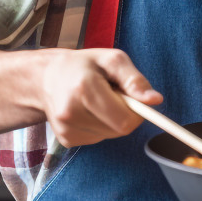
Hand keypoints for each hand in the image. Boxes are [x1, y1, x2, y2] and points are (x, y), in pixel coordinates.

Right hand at [40, 47, 162, 146]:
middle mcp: (71, 112)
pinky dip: (101, 126)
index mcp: (84, 89)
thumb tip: (155, 100)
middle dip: (125, 114)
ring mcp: (66, 129)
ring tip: (99, 100)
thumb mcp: (112, 60)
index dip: (138, 113)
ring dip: (113, 120)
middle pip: (119, 129)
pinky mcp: (66, 140)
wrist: (46, 77)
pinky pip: (98, 138)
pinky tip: (89, 110)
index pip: (125, 120)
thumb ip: (135, 80)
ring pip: (110, 135)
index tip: (137, 101)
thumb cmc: (84, 65)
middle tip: (115, 95)